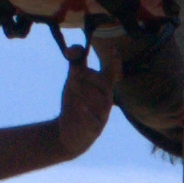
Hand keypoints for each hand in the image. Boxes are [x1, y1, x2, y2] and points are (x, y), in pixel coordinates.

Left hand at [48, 45, 113, 162]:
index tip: (113, 49)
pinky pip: (95, 121)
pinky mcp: (94, 130)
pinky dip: (88, 114)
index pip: (112, 73)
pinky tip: (80, 107)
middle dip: (90, 76)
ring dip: (87, 91)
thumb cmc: (75, 104)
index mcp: (103, 88)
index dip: (115, 62)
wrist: (68, 133)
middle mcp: (106, 101)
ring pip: (101, 102)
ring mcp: (102, 116)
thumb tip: (72, 49)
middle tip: (73, 74)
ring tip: (72, 85)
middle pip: (105, 85)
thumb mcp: (74, 83)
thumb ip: (75, 64)